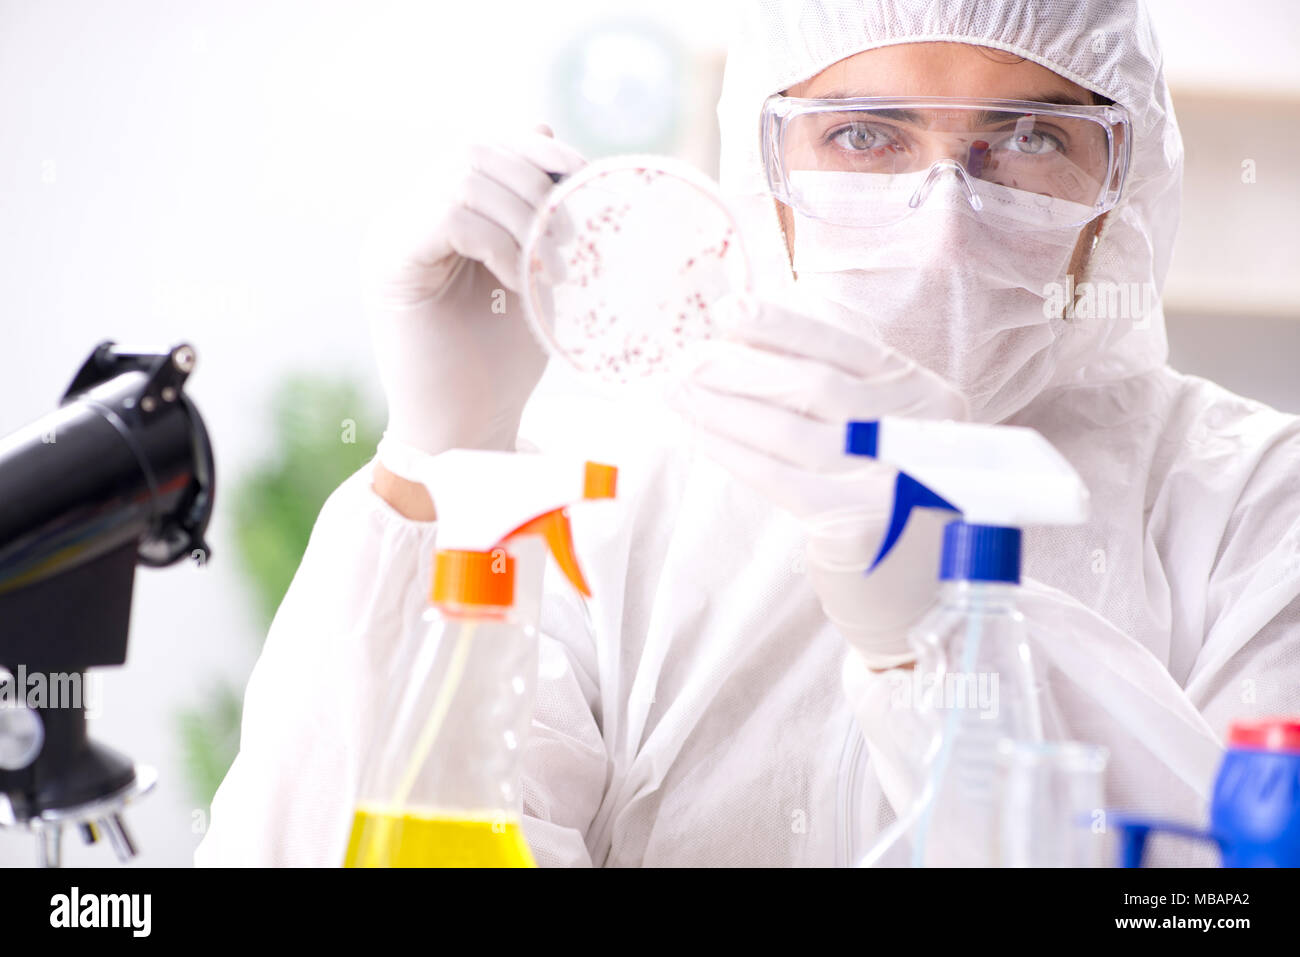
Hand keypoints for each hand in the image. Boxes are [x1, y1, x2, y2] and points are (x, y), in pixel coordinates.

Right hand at [365, 125, 586, 458]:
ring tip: (551, 267)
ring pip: (463, 176)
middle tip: (570, 237)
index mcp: (439, 213)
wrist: (468, 429)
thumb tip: (543, 129)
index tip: (585, 183)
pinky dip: (499, 243)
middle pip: (473, 151)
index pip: (484, 147)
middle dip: (535, 182)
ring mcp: (393, 237)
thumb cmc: (500, 363)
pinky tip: (521, 282)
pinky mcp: (389, 264)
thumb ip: (532, 210)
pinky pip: (449, 216)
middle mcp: (408, 216)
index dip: (537, 153)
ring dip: (523, 216)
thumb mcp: (530, 273)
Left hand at [667, 293, 966, 667]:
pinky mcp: (855, 525)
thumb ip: (846, 391)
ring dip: (722, 408)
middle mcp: (916, 432)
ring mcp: (887, 480)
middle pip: (812, 386)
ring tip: (676, 392)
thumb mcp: (895, 431)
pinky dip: (732, 452)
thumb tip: (746, 346)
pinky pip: (778, 478)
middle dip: (739, 368)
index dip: (782, 326)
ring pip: (788, 431)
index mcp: (927, 395)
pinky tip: (698, 434)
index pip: (846, 348)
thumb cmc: (896, 497)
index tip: (727, 311)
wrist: (933, 591)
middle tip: (684, 360)